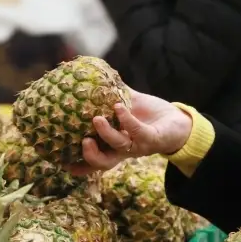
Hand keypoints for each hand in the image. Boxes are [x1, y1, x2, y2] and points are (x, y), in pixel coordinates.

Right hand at [69, 88, 193, 176]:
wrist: (178, 121)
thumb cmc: (150, 115)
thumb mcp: (129, 104)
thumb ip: (112, 94)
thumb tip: (95, 75)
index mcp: (115, 145)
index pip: (95, 160)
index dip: (81, 165)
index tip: (62, 164)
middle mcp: (125, 149)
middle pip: (104, 162)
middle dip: (91, 155)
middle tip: (83, 140)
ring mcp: (138, 145)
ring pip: (119, 146)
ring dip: (106, 133)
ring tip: (97, 119)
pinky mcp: (152, 138)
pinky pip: (137, 131)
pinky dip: (126, 119)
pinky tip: (118, 106)